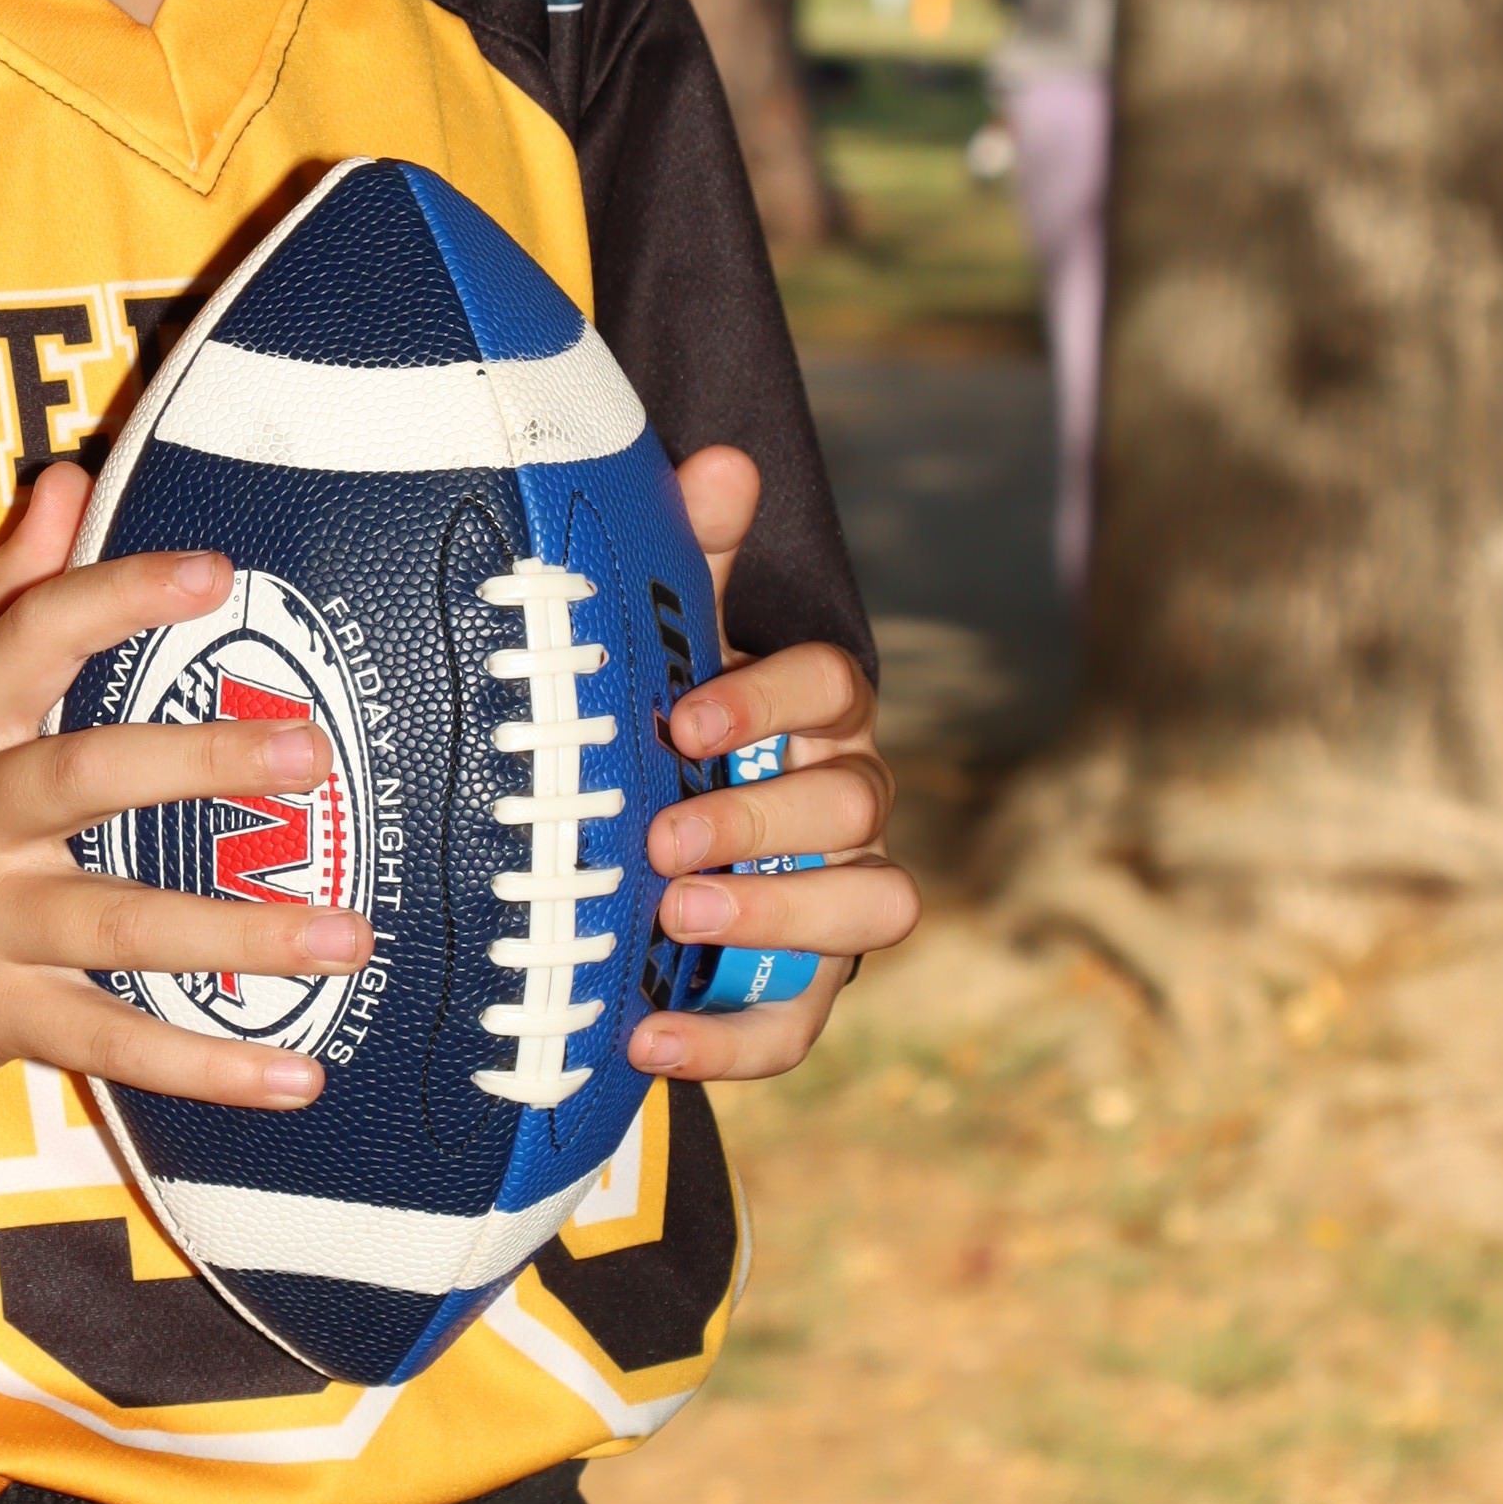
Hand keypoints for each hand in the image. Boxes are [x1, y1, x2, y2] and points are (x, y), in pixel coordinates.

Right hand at [0, 461, 362, 1119]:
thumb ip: (7, 600)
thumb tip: (71, 481)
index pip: (31, 640)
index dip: (119, 598)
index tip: (216, 571)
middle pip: (83, 776)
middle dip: (200, 761)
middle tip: (312, 754)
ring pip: (117, 925)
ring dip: (240, 935)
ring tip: (348, 934)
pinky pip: (112, 1042)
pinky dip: (206, 1066)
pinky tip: (296, 1076)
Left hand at [627, 445, 917, 1085]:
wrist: (626, 862)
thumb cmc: (662, 741)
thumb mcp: (665, 654)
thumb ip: (693, 562)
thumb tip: (723, 460)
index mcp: (815, 717)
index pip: (831, 687)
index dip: (767, 700)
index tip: (681, 719)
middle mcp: (848, 806)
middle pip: (852, 800)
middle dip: (759, 818)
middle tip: (662, 836)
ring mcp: (839, 901)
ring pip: (876, 904)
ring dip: (781, 913)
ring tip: (675, 922)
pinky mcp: (804, 993)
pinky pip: (795, 1028)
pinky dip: (728, 1043)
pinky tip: (647, 1037)